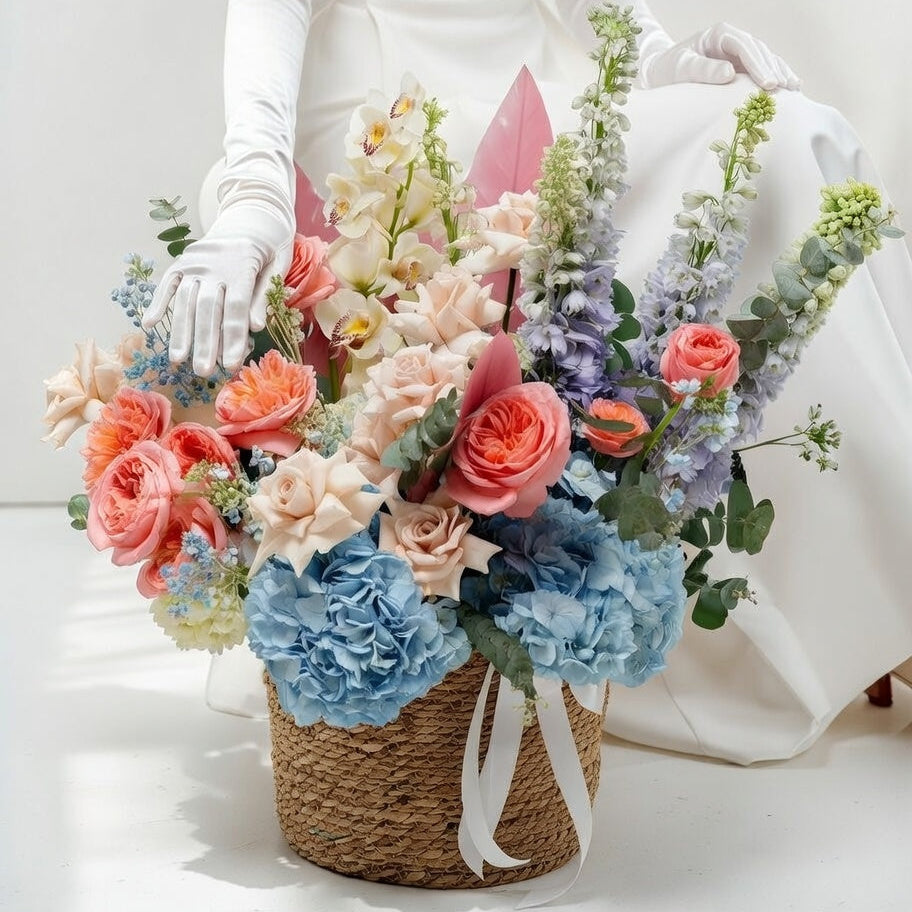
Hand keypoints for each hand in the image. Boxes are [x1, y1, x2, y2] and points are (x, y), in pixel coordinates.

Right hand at [143, 201, 292, 375]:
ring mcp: (195, 261)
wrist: (253, 211)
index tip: (230, 364)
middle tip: (202, 372)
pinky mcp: (183, 260)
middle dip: (205, 343)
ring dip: (181, 331)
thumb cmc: (271, 246)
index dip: (233, 338)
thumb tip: (256, 326)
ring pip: (186, 300)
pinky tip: (150, 324)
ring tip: (178, 359)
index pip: (235, 308)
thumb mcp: (280, 265)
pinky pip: (168, 283)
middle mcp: (214, 263)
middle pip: (208, 309)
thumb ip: (266, 295)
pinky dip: (158, 302)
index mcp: (242, 265)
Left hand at [639, 22, 799, 90]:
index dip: (758, 64)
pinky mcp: (740, 66)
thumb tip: (730, 73)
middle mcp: (732, 40)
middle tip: (783, 89)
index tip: (767, 83)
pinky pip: (762, 70)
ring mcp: (738, 52)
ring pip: (765, 59)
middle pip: (759, 51)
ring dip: (780, 72)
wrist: (661, 74)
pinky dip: (776, 77)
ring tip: (795, 88)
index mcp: (720, 34)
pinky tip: (792, 87)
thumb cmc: (668, 70)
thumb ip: (703, 70)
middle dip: (772, 69)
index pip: (744, 47)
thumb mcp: (681, 69)